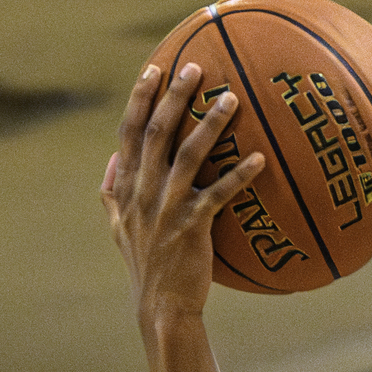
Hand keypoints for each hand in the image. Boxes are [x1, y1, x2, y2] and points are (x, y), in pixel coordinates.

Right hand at [100, 62, 264, 328]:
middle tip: (195, 66)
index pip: (129, 131)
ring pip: (189, 155)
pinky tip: (260, 158)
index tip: (155, 68)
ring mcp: (168, 208)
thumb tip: (112, 161)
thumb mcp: (117, 227)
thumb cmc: (144, 264)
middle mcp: (144, 191)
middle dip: (175, 96)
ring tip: (232, 98)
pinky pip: (219, 194)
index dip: (141, 98)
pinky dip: (239, 175)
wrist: (160, 305)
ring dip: (211, 123)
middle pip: (157, 132)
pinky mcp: (193, 227)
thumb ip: (111, 192)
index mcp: (126, 186)